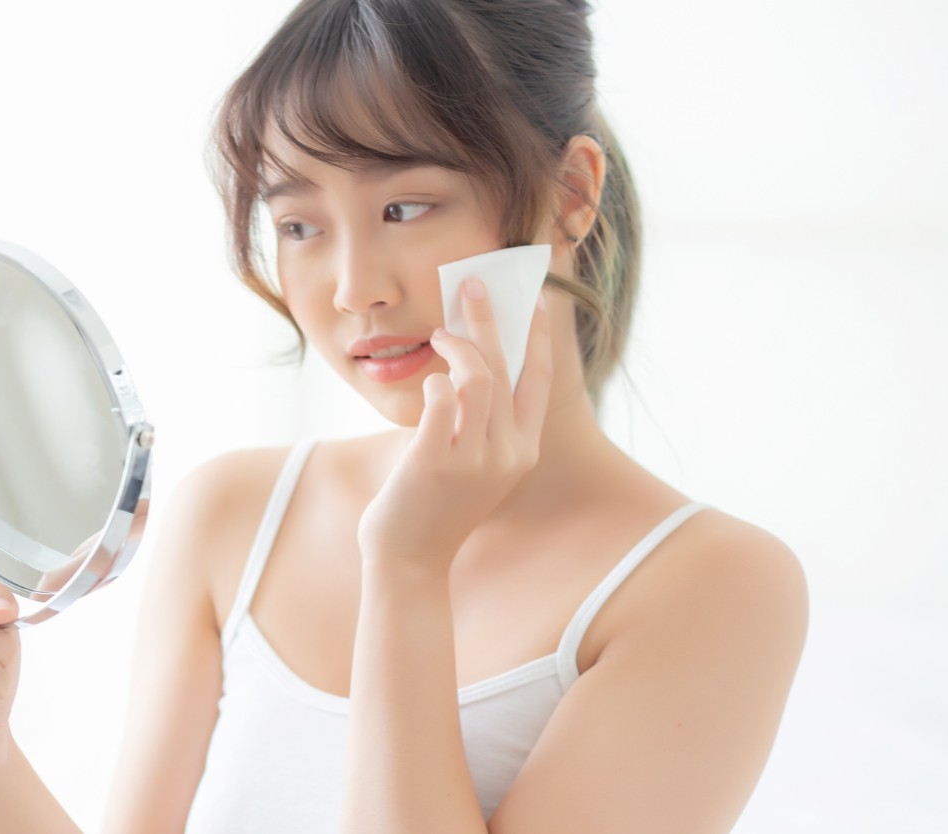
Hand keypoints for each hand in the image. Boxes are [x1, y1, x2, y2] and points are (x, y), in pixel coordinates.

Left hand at [357, 278, 553, 566]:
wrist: (410, 560)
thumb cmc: (434, 508)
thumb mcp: (472, 467)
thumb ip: (480, 425)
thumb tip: (471, 367)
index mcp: (522, 452)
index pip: (537, 383)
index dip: (536, 338)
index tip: (534, 302)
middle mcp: (506, 454)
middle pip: (506, 367)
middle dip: (489, 319)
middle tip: (472, 285)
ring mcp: (473, 458)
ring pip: (477, 376)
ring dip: (457, 345)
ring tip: (440, 333)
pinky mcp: (435, 460)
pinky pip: (441, 398)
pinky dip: (434, 380)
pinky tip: (428, 380)